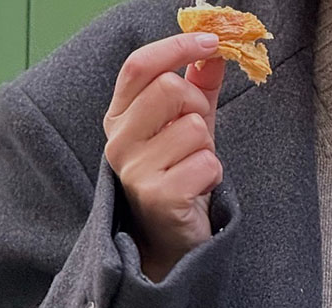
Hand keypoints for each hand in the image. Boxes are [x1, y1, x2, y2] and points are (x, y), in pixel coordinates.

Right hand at [103, 33, 225, 281]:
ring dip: (208, 148)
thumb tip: (214, 47)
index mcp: (119, 118)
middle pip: (169, 90)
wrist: (175, 241)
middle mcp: (118, 142)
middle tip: (198, 136)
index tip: (212, 42)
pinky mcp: (159, 197)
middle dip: (198, 108)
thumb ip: (198, 85)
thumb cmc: (181, 178)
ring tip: (195, 170)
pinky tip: (198, 190)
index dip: (177, 47)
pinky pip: (206, 162)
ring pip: (194, 128)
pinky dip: (214, 174)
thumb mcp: (188, 125)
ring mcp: (135, 172)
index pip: (140, 65)